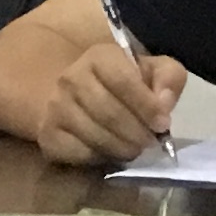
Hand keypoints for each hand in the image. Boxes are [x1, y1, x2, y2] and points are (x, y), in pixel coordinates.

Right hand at [37, 40, 183, 165]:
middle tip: (151, 144)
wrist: (76, 97)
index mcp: (100, 56)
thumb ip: (168, 78)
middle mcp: (71, 78)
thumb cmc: (123, 84)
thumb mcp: (151, 71)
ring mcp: (55, 107)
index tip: (163, 125)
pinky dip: (100, 158)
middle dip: (136, 132)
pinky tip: (112, 155)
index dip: (146, 106)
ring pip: (94, 135)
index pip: (124, 81)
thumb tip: (164, 103)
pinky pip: (78, 152)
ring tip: (135, 151)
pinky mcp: (47, 135)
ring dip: (121, 148)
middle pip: (109, 112)